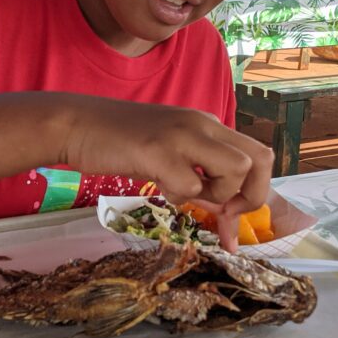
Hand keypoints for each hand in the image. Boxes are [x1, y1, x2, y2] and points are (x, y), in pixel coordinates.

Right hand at [64, 97, 273, 219]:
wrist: (77, 124)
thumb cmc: (121, 141)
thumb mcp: (170, 150)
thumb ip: (199, 171)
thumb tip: (226, 209)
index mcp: (207, 123)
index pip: (258, 154)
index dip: (255, 190)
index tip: (233, 215)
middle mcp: (202, 124)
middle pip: (260, 160)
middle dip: (251, 196)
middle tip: (225, 213)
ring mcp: (182, 136)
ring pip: (235, 170)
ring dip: (215, 195)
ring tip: (181, 190)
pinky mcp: (159, 151)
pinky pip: (190, 186)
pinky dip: (178, 196)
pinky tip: (156, 183)